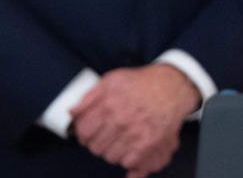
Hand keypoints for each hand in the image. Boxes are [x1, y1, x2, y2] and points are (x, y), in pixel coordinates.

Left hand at [70, 64, 200, 175]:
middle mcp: (120, 119)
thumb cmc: (141, 83)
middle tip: (108, 135)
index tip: (90, 132)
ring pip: (110, 157)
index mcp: (108, 104)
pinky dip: (128, 157)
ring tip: (121, 138)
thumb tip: (71, 113)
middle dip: (99, 143)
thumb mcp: (112, 80)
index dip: (84, 134)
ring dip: (113, 150)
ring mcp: (134, 133)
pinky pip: (127, 162)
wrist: (171, 87)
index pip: (83, 132)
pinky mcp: (148, 143)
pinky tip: (132, 145)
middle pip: (95, 147)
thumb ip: (89, 97)